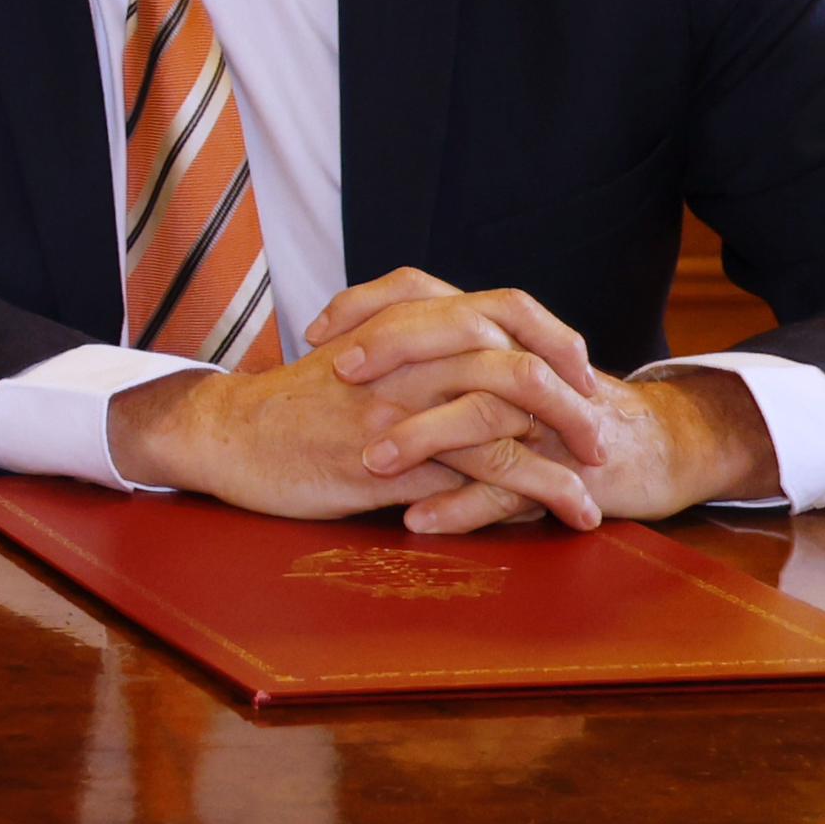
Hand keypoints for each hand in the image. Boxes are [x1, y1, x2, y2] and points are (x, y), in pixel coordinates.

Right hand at [109, 269, 621, 525]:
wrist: (227, 435)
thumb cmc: (293, 403)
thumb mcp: (354, 354)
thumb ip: (411, 348)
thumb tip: (476, 362)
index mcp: (403, 324)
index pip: (501, 309)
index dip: (552, 339)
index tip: (581, 373)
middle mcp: (407, 357)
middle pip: (516, 361)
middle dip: (572, 402)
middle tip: (597, 435)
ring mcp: (399, 406)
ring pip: (505, 418)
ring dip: (563, 456)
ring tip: (593, 489)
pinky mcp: (390, 459)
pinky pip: (477, 474)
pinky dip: (531, 494)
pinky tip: (561, 514)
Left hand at [304, 270, 774, 533]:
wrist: (654, 446)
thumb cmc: (552, 411)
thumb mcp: (493, 371)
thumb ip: (435, 356)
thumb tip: (346, 349)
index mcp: (493, 333)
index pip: (424, 292)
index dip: (369, 304)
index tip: (317, 333)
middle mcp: (519, 361)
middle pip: (455, 332)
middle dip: (392, 349)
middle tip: (336, 372)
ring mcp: (545, 415)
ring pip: (482, 412)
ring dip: (422, 438)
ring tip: (370, 465)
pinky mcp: (568, 468)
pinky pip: (512, 486)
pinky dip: (463, 506)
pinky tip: (419, 520)